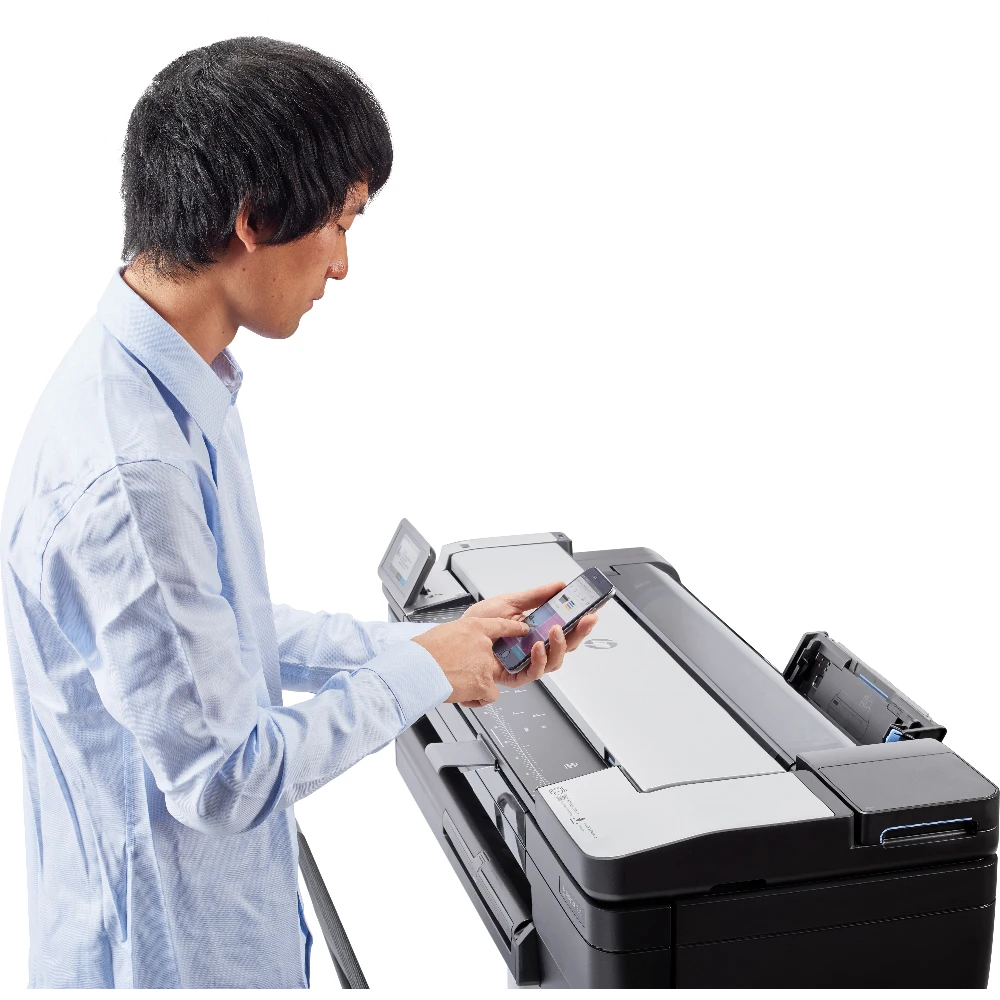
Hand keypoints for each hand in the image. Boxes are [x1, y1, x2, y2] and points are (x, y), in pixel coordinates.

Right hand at [412, 617, 528, 705]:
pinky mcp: (484, 683)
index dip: (513, 627)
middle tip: (461, 671)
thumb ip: (458, 639)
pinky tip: (464, 696)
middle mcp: (482, 644)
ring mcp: (484, 664)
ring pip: (490, 678)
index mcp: (472, 627)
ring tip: (456, 683)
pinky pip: (491, 695)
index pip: (499, 625)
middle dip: (479, 667)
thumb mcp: (442, 633)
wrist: (416, 669)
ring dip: (476, 684)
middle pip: (492, 657)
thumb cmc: (422, 653)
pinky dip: (478, 699)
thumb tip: (458, 647)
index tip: (523, 628)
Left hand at [462, 581, 598, 693]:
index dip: (583, 620)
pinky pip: (533, 673)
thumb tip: (559, 586)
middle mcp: (535, 647)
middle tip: (587, 618)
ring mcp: (526, 661)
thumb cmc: (479, 622)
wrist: (456, 635)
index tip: (595, 608)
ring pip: (554, 661)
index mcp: (537, 629)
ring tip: (556, 630)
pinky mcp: (515, 675)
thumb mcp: (510, 601)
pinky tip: (537, 646)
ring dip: (559, 645)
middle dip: (581, 632)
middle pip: (567, 645)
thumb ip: (536, 595)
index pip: (567, 626)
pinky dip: (538, 660)